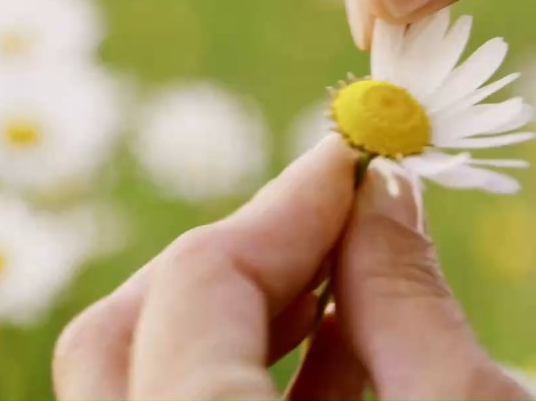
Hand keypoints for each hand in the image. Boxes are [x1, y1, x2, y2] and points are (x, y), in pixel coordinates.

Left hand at [52, 136, 527, 399]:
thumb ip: (410, 306)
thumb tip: (381, 197)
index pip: (196, 283)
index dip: (286, 204)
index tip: (360, 157)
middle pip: (125, 331)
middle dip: (235, 258)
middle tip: (337, 221)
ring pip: (142, 384)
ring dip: (239, 322)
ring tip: (348, 285)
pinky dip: (241, 390)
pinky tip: (339, 365)